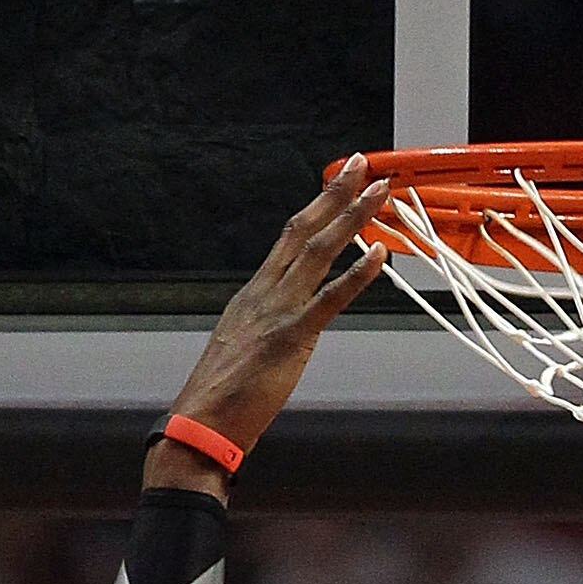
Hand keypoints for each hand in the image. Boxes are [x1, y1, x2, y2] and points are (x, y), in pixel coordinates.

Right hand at [160, 156, 395, 465]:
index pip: (289, 238)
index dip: (316, 208)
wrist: (202, 421)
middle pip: (305, 230)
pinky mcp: (292, 337)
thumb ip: (266, 327)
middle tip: (361, 162)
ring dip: (352, 218)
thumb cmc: (223, 396)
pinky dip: (357, 276)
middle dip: (336, 194)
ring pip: (319, 252)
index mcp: (255, 292)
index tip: (336, 183)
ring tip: (379, 191)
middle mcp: (266, 292)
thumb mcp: (245, 347)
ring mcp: (279, 311)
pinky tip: (380, 255)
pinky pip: (330, 299)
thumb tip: (281, 326)